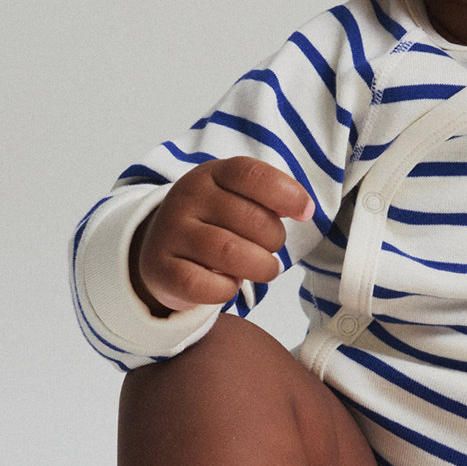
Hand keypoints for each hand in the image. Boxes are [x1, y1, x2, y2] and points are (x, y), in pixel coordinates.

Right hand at [131, 156, 313, 313]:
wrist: (162, 250)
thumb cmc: (214, 223)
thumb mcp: (236, 196)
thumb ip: (270, 195)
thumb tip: (304, 208)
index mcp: (210, 175)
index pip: (251, 175)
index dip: (286, 193)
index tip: (305, 212)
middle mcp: (187, 198)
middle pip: (250, 219)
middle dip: (274, 239)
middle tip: (270, 247)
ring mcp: (171, 233)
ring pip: (230, 253)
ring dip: (260, 266)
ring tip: (264, 269)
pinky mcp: (161, 269)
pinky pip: (206, 285)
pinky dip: (227, 290)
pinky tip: (229, 283)